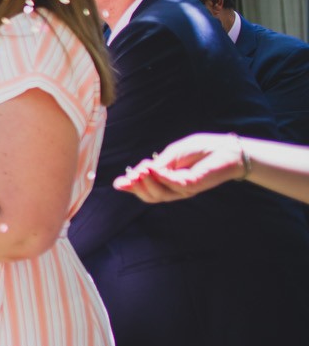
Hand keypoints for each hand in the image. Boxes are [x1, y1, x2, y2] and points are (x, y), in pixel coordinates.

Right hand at [114, 132, 245, 203]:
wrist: (227, 149)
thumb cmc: (201, 149)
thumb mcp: (173, 154)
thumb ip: (158, 164)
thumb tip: (135, 172)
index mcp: (168, 181)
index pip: (146, 189)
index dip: (131, 187)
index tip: (118, 183)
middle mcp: (175, 189)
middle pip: (150, 196)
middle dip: (136, 187)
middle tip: (130, 176)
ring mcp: (184, 189)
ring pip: (160, 195)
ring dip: (147, 183)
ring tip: (139, 171)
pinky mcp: (194, 185)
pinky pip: (174, 185)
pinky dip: (161, 178)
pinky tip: (153, 168)